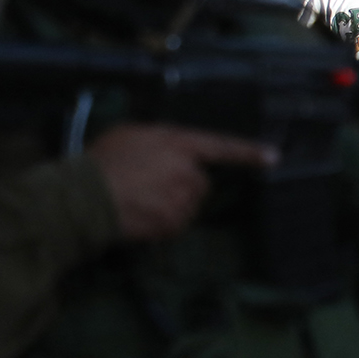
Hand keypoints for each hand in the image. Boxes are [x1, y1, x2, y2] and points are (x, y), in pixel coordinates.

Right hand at [88, 124, 272, 241]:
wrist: (84, 196)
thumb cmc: (102, 161)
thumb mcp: (130, 134)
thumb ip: (159, 140)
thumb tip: (168, 150)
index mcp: (178, 143)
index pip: (221, 146)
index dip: (248, 151)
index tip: (273, 156)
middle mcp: (188, 171)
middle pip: (200, 182)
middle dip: (182, 185)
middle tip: (149, 184)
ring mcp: (183, 199)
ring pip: (189, 204)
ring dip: (172, 204)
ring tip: (140, 199)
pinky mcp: (174, 223)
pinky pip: (176, 223)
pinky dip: (163, 222)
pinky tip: (141, 214)